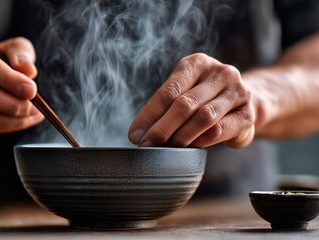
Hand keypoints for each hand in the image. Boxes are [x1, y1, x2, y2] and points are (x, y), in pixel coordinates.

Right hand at [0, 33, 43, 138]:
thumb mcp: (9, 48)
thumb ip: (21, 53)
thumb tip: (28, 70)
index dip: (10, 80)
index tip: (32, 90)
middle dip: (13, 104)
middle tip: (35, 107)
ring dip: (14, 120)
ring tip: (34, 115)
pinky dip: (7, 127)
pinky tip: (23, 120)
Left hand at [128, 53, 254, 147]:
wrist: (246, 101)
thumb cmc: (204, 98)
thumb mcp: (184, 93)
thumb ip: (162, 108)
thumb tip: (137, 134)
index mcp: (197, 63)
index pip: (169, 91)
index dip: (149, 115)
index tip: (134, 135)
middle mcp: (220, 73)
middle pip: (185, 104)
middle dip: (162, 129)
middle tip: (147, 146)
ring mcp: (238, 92)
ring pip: (203, 117)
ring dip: (180, 137)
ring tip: (165, 149)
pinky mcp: (247, 113)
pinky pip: (219, 130)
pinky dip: (200, 142)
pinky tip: (189, 148)